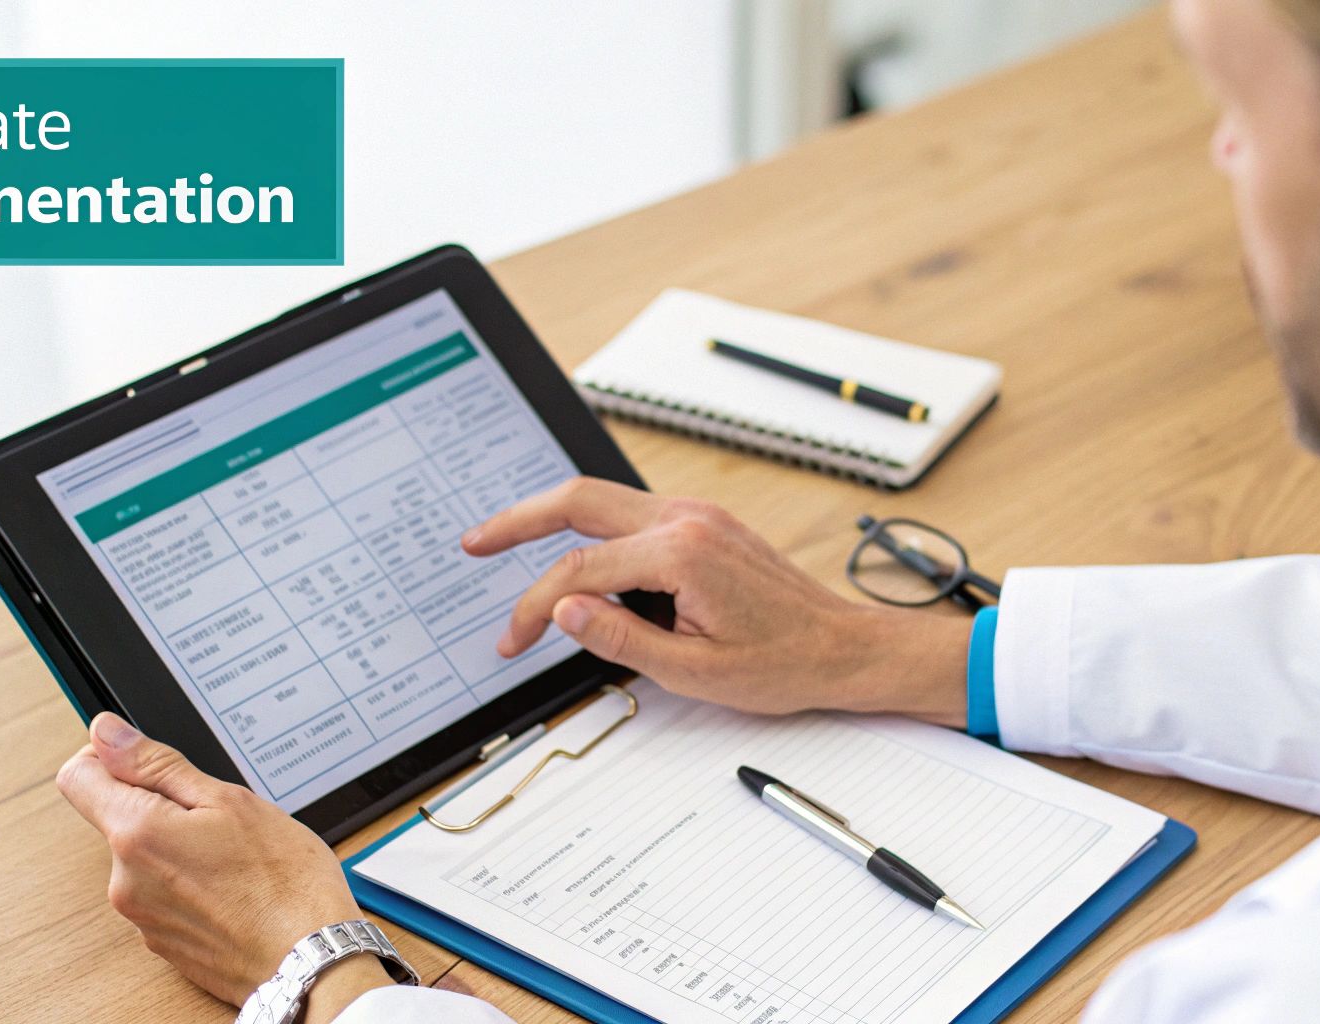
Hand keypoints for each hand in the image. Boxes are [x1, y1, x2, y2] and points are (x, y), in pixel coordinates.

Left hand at [55, 714, 392, 1021]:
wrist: (312, 961)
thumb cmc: (284, 882)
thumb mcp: (229, 800)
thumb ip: (158, 765)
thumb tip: (106, 733)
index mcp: (137, 834)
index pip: (77, 777)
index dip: (106, 755)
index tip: (144, 758)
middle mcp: (126, 881)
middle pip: (118, 818)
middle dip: (162, 805)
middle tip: (220, 815)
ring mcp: (142, 918)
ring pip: (146, 857)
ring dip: (180, 846)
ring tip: (235, 856)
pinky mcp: (162, 943)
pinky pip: (163, 895)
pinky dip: (191, 883)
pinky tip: (235, 886)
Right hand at [462, 477, 971, 721]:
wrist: (845, 648)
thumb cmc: (784, 663)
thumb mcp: (693, 670)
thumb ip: (618, 636)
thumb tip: (562, 609)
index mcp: (680, 552)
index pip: (578, 573)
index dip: (534, 608)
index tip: (514, 642)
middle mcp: (685, 518)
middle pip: (578, 501)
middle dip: (517, 520)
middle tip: (474, 543)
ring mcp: (696, 514)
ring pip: (601, 499)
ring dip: (550, 518)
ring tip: (507, 540)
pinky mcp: (702, 522)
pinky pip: (630, 512)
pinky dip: (589, 529)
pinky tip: (570, 552)